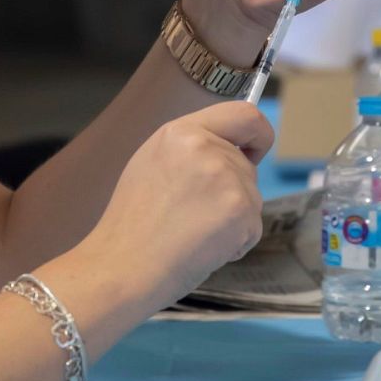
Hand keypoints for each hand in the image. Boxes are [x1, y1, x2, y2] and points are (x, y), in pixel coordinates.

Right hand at [78, 102, 273, 307]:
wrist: (122, 266)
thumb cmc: (131, 225)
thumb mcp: (151, 163)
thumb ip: (190, 150)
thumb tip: (228, 152)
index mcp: (181, 131)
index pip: (244, 114)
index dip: (258, 135)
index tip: (254, 152)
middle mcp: (207, 148)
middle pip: (245, 166)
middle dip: (231, 191)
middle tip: (194, 214)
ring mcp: (226, 179)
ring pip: (251, 198)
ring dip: (233, 219)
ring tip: (192, 232)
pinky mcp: (241, 213)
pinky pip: (253, 228)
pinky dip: (235, 244)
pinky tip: (202, 248)